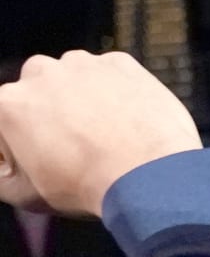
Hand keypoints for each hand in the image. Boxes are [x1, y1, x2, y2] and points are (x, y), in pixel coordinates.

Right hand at [0, 51, 201, 215]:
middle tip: (69, 139)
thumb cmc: (84, 185)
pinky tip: (124, 115)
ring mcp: (83, 64)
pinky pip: (109, 72)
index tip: (36, 152)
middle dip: (46, 107)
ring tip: (100, 127)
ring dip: (79, 93)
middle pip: (35, 87)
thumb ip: (2, 176)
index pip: (5, 115)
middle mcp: (41, 74)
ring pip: (72, 74)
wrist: (148, 170)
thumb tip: (5, 168)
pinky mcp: (120, 62)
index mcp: (8, 104)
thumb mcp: (23, 194)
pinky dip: (113, 88)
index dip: (17, 138)